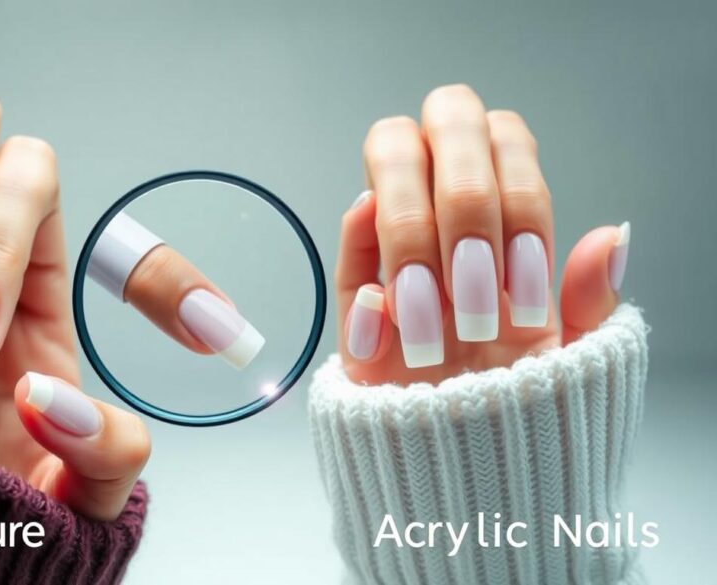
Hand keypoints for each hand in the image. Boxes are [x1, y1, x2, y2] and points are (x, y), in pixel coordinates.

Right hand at [337, 84, 630, 385]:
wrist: (465, 472)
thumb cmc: (522, 407)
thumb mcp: (570, 359)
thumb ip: (589, 301)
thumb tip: (611, 238)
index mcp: (508, 220)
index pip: (507, 141)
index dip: (517, 198)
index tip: (521, 286)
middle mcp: (453, 215)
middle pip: (445, 120)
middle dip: (462, 195)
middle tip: (475, 285)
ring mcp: (399, 246)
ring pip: (389, 158)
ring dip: (412, 227)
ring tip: (435, 317)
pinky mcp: (359, 300)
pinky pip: (349, 252)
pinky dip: (360, 245)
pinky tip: (384, 288)